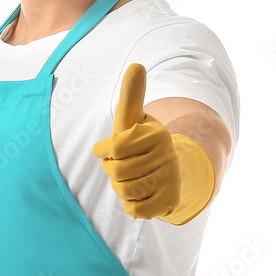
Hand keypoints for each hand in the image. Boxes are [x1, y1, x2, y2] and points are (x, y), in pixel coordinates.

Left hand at [92, 63, 181, 219]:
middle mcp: (167, 156)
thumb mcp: (134, 119)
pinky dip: (131, 205)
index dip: (105, 151)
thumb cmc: (140, 143)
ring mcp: (170, 180)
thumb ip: (131, 96)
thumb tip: (136, 65)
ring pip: (124, 191)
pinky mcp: (169, 203)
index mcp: (156, 133)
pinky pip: (135, 210)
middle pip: (116, 172)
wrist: (168, 171)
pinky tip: (141, 194)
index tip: (110, 148)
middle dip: (112, 170)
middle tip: (122, 165)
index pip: (113, 148)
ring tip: (132, 178)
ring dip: (121, 187)